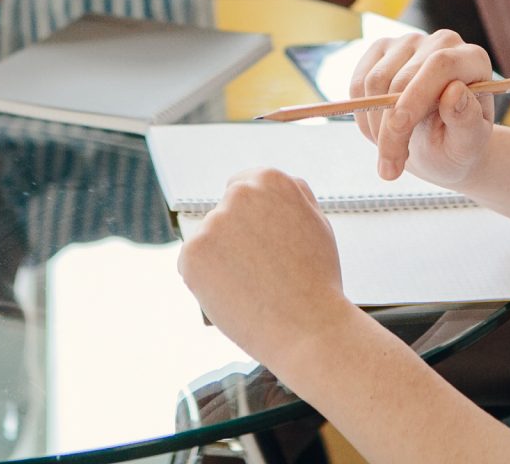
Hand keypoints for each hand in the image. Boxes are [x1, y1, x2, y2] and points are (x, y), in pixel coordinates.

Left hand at [176, 169, 356, 363]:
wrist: (307, 328)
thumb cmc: (316, 281)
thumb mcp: (317, 222)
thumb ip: (293, 196)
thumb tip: (267, 186)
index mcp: (270, 180)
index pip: (243, 186)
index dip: (253, 218)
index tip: (260, 241)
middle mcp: (239, 194)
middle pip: (224, 213)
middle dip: (235, 237)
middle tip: (259, 269)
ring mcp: (213, 224)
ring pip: (208, 240)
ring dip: (220, 259)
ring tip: (251, 286)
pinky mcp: (192, 253)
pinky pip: (193, 264)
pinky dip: (206, 281)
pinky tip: (234, 294)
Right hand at [350, 28, 493, 186]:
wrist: (441, 145)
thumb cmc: (458, 144)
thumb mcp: (468, 144)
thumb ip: (467, 120)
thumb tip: (455, 92)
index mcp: (472, 59)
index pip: (439, 65)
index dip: (415, 96)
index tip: (399, 130)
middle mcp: (442, 43)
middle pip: (402, 78)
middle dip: (391, 130)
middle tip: (391, 169)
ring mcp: (409, 43)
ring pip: (374, 82)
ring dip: (375, 127)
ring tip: (392, 151)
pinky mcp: (382, 50)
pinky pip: (357, 83)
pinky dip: (362, 115)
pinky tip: (380, 133)